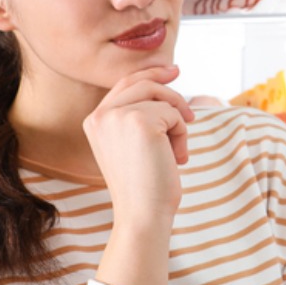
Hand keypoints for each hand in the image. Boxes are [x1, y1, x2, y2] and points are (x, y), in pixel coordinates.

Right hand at [83, 64, 195, 223]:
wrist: (142, 213)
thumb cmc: (144, 186)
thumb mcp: (132, 146)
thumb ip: (138, 117)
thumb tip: (165, 86)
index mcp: (94, 120)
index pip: (124, 84)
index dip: (150, 73)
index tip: (172, 71)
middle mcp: (101, 114)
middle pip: (142, 82)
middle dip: (170, 89)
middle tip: (191, 111)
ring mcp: (118, 115)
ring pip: (161, 98)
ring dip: (178, 122)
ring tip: (177, 151)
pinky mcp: (140, 120)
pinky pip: (174, 114)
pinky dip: (182, 135)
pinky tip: (177, 158)